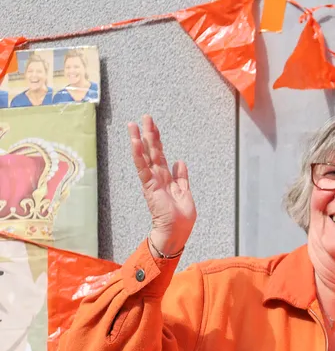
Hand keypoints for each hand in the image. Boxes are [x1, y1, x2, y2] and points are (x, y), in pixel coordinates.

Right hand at [128, 115, 195, 255]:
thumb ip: (182, 177)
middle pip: (152, 151)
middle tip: (145, 117)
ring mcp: (152, 181)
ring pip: (145, 157)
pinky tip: (135, 142)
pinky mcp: (149, 187)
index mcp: (167, 178)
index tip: (153, 126)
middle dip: (149, 134)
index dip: (157, 140)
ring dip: (139, 140)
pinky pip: (142, 168)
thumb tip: (180, 161)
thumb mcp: (185, 193)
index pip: (160, 155)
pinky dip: (138, 155)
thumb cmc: (181, 217)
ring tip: (133, 125)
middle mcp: (157, 177)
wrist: (176, 233)